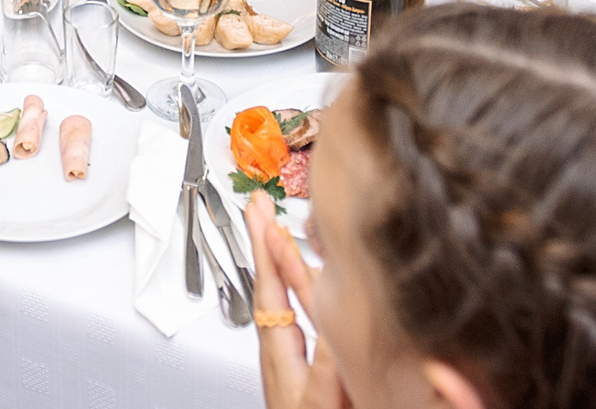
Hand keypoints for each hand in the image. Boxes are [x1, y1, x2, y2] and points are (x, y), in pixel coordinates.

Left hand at [247, 192, 346, 408]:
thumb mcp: (320, 397)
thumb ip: (328, 362)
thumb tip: (335, 318)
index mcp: (282, 351)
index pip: (271, 288)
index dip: (267, 249)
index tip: (262, 214)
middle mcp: (286, 348)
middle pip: (274, 283)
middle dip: (268, 242)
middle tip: (260, 204)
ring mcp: (296, 355)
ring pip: (289, 297)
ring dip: (283, 259)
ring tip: (276, 226)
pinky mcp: (312, 364)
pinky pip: (304, 315)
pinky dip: (304, 288)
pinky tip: (313, 279)